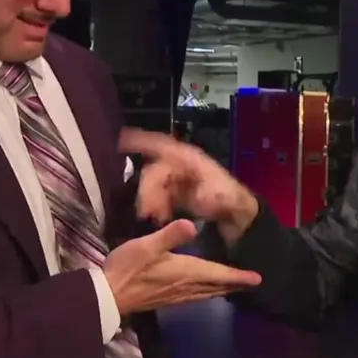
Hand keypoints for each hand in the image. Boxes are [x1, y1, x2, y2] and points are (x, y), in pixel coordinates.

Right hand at [104, 219, 260, 314]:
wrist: (108, 295)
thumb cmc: (127, 268)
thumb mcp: (147, 245)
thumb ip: (170, 235)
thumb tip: (193, 225)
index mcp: (186, 272)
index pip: (219, 274)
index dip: (239, 276)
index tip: (258, 278)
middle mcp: (186, 286)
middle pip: (217, 287)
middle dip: (234, 284)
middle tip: (251, 283)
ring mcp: (176, 296)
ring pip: (207, 294)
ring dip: (222, 290)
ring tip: (233, 287)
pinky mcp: (167, 300)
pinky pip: (196, 297)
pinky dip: (207, 293)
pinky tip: (204, 291)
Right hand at [120, 129, 258, 240]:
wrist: (235, 215)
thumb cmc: (229, 200)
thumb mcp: (222, 196)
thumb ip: (210, 195)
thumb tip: (198, 195)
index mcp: (189, 158)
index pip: (162, 144)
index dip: (141, 140)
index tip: (123, 141)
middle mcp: (179, 164)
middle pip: (153, 170)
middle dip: (147, 189)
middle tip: (147, 211)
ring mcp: (175, 177)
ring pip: (152, 184)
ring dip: (149, 200)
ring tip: (154, 217)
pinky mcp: (173, 191)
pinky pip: (156, 195)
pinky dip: (154, 205)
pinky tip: (158, 217)